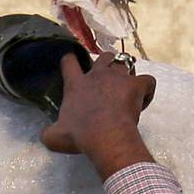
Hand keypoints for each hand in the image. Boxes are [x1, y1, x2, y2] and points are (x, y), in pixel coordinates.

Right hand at [40, 53, 154, 178]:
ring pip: (126, 64)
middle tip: (109, 78)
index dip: (71, 60)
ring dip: (127, 74)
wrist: (105, 136)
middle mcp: (97, 75)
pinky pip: (148, 80)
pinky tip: (144, 100)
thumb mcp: (55, 136)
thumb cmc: (79, 135)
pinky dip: (147, 89)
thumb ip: (49, 133)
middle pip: (104, 56)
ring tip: (128, 89)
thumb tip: (45, 136)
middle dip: (107, 63)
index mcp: (76, 85)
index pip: (69, 62)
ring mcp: (118, 78)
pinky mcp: (136, 85)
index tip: (74, 64)